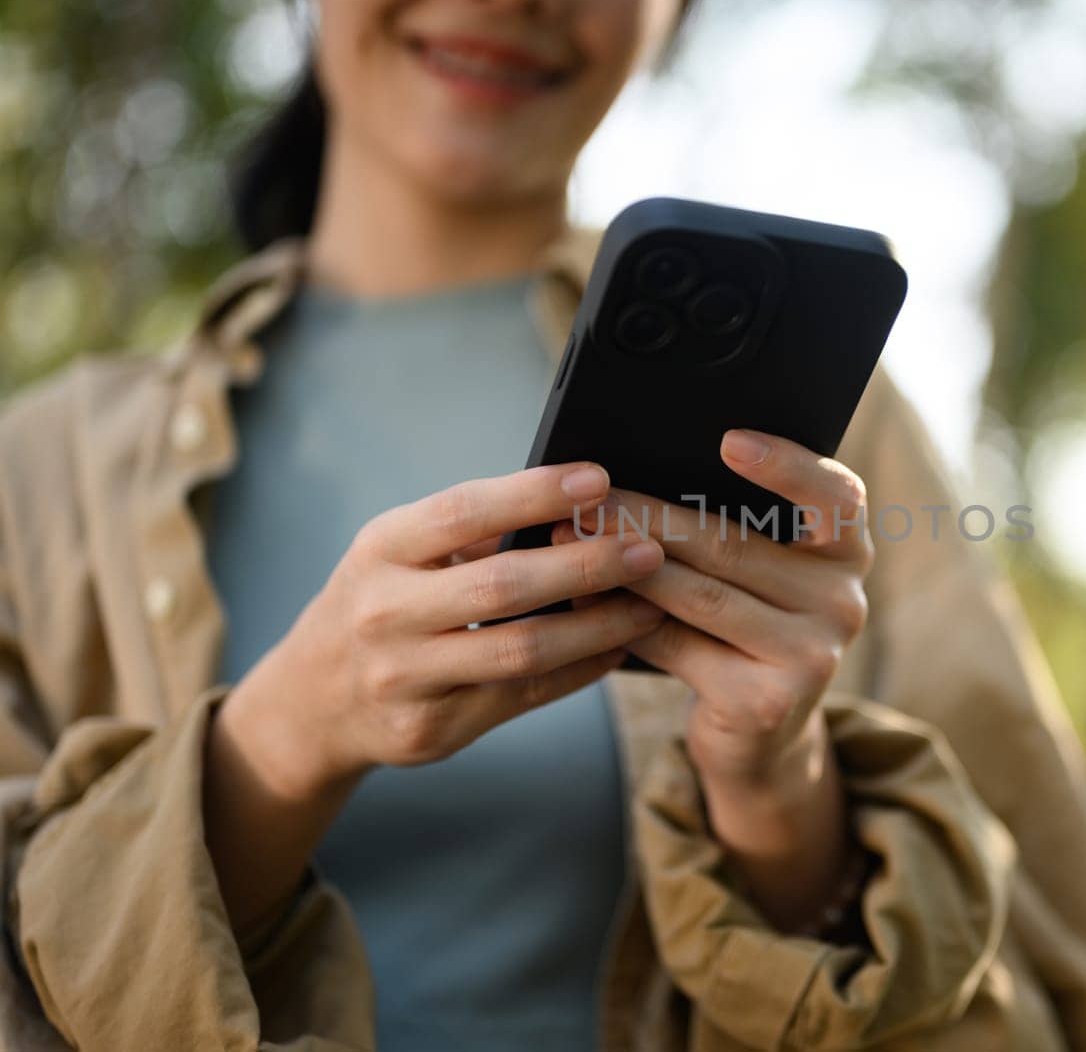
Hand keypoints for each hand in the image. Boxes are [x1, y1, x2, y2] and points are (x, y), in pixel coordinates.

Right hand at [226, 461, 666, 800]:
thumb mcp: (399, 553)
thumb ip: (472, 531)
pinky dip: (581, 669)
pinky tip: (618, 646)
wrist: (312, 701)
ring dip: (597, 627)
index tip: (598, 478)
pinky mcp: (432, 729)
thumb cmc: (382, 601)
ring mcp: (405, 678)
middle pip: (502, 587)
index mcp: (381, 550)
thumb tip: (580, 498)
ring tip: (650, 603)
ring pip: (521, 651)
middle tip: (648, 549)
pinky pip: (525, 696)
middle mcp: (385, 613)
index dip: (533, 493)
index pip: (462, 512)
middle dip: (586, 566)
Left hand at [552, 429, 872, 787]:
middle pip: (734, 545)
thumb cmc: (745, 629)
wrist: (760, 735)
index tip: (728, 440)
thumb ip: (732, 530)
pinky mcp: (767, 702)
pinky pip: (679, 646)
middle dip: (649, 517)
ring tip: (571, 540)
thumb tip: (631, 483)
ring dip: (626, 566)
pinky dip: (625, 620)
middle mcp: (843, 601)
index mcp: (848, 553)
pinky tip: (584, 601)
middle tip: (587, 498)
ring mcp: (811, 655)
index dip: (786, 466)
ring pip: (701, 594)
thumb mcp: (759, 577)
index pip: (836, 496)